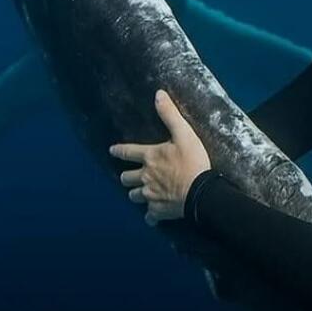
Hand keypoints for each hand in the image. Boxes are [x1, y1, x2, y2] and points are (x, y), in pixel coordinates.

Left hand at [109, 90, 210, 225]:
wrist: (200, 192)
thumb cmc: (192, 161)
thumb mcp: (184, 134)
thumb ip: (170, 115)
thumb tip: (158, 94)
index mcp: (150, 157)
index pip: (128, 152)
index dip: (118, 151)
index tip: (111, 151)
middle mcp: (145, 177)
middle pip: (126, 178)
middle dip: (127, 177)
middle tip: (130, 176)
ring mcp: (150, 195)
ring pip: (133, 196)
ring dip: (136, 194)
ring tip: (142, 192)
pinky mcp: (158, 211)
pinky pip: (149, 216)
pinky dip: (150, 214)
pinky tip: (153, 213)